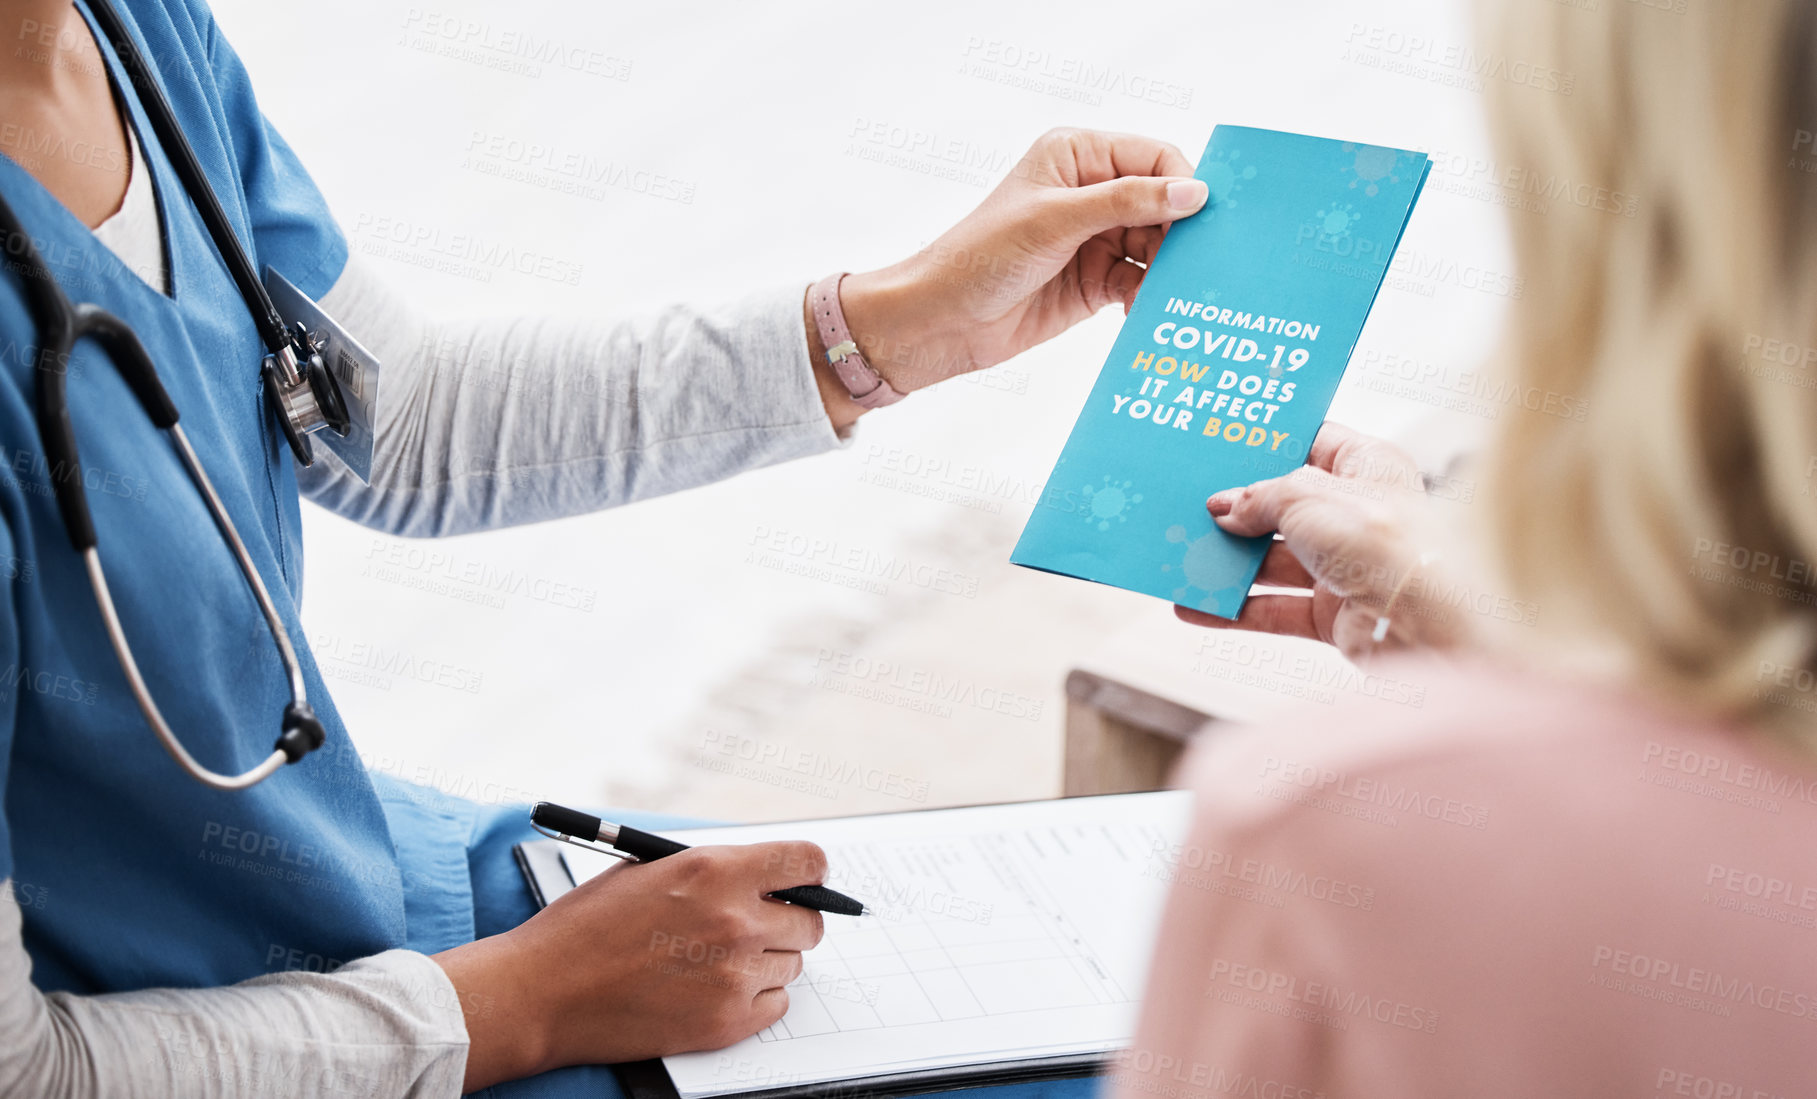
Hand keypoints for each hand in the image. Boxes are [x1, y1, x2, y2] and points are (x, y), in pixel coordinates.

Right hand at [434, 841, 827, 1090]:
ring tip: (717, 962)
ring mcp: (735, 976)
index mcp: (716, 871)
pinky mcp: (727, 1022)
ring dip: (767, 962)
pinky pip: (776, 1004)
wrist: (544, 993)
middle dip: (790, 921)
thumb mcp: (649, 870)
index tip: (807, 880)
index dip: (811, 872)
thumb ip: (711, 871)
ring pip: (792, 965)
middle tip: (757, 927)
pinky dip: (755, 999)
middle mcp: (736, 921)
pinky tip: (715, 990)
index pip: (806, 862)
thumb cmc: (586, 927)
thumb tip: (760, 877)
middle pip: (810, 922)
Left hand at [811, 128, 1207, 424]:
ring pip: (1158, 246)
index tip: (1198, 223)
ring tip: (1175, 294)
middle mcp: (1091, 191)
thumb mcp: (1055, 220)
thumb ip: (1125, 201)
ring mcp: (1095, 238)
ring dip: (1169, 269)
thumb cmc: (982, 255)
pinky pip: (1141, 282)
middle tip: (1196, 266)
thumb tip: (1194, 192)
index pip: (1155, 158)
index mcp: (1078, 154)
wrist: (942, 322)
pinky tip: (1147, 312)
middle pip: (1164, 204)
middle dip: (1181, 233)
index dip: (1182, 187)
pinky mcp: (1096, 281)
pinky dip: (1150, 296)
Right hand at [1175, 423, 1462, 659]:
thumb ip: (1260, 498)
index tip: (1224, 446)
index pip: (1314, 443)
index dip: (1270, 445)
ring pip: (1275, 561)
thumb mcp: (1306, 496)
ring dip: (1230, 563)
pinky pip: (1275, 609)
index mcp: (1367, 467)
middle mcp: (1359, 515)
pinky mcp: (1335, 614)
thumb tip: (1224, 508)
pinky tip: (1197, 607)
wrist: (1426, 622)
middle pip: (1284, 508)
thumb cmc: (1384, 541)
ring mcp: (1346, 567)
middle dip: (1237, 512)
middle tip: (1191, 508)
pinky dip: (1236, 610)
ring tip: (1183, 558)